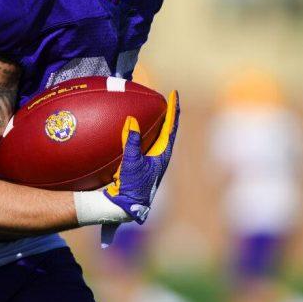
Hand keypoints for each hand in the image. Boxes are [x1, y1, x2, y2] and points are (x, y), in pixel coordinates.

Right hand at [104, 89, 179, 223]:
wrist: (128, 207)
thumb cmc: (132, 186)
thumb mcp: (131, 163)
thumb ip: (131, 142)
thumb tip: (132, 121)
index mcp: (163, 154)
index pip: (171, 126)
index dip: (173, 109)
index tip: (174, 94)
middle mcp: (160, 156)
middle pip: (168, 129)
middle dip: (169, 114)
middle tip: (169, 98)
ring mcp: (152, 161)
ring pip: (158, 137)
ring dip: (159, 123)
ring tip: (157, 110)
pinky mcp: (143, 165)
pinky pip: (146, 143)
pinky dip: (143, 133)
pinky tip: (134, 129)